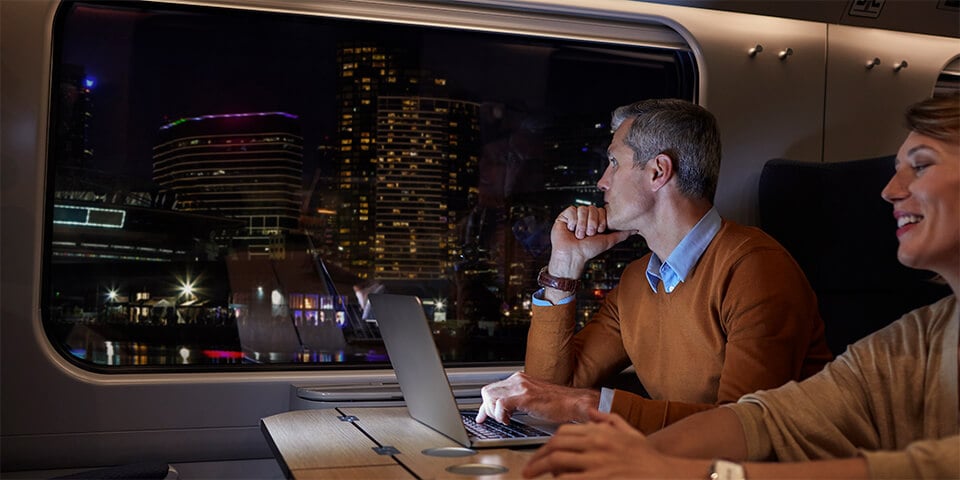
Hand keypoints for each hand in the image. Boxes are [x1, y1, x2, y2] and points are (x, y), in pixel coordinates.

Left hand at [475, 372, 599, 424]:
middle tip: (493, 420)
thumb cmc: (559, 403)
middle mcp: (518, 380)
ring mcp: (521, 387)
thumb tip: (505, 411)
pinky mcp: (525, 397)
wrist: (575, 402)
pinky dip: (500, 415)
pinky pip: (501, 404)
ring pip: (490, 396)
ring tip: (504, 420)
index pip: (493, 388)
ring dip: (493, 412)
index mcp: (520, 379)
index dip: (485, 404)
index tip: (482, 416)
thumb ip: (518, 401)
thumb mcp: (533, 399)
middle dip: (486, 408)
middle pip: (487, 391)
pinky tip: (509, 421)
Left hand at [523, 410, 688, 478]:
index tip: (541, 453)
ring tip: (531, 476)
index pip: (564, 433)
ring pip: (558, 462)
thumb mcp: (630, 433)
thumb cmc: (649, 458)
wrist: (666, 474)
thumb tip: (590, 412)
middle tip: (528, 469)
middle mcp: (597, 445)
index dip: (548, 444)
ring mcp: (597, 463)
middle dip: (537, 457)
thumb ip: (609, 420)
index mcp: (601, 433)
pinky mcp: (599, 479)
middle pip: (556, 446)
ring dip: (540, 469)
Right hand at [548, 205, 632, 278]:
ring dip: (582, 224)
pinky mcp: (564, 217)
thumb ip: (622, 234)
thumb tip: (635, 229)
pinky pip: (571, 210)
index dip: (601, 220)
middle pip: (592, 208)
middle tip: (589, 234)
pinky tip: (571, 230)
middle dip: (592, 223)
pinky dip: (572, 222)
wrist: (573, 256)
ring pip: (582, 209)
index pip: (601, 210)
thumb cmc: (589, 251)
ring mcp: (574, 216)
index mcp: (594, 221)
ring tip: (579, 235)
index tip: (599, 231)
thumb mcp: (608, 241)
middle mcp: (584, 218)